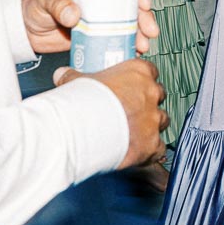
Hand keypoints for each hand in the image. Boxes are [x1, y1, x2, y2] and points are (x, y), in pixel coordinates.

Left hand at [21, 0, 160, 54]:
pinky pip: (118, 37)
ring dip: (140, 33)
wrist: (27, 29)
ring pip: (130, 21)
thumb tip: (74, 16)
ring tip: (141, 47)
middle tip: (149, 32)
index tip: (144, 4)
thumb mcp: (47, 0)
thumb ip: (59, 5)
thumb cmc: (36, 5)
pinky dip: (127, 45)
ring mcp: (103, 15)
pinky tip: (131, 53)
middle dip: (146, 17)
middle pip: (134, 2)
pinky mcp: (99, 33)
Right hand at [53, 58, 168, 169]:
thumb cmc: (85, 101)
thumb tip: (61, 74)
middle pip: (158, 96)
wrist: (86, 127)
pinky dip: (152, 151)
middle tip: (131, 111)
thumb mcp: (77, 83)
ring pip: (162, 121)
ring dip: (151, 126)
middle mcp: (151, 94)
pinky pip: (159, 148)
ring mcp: (154, 119)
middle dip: (148, 103)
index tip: (132, 87)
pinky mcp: (152, 144)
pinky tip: (141, 153)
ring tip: (134, 132)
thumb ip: (72, 77)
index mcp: (138, 72)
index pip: (150, 71)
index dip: (141, 80)